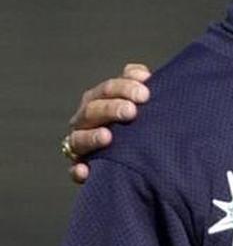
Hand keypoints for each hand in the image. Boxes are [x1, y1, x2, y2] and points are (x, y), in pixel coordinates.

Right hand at [63, 62, 150, 182]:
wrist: (141, 162)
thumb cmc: (142, 126)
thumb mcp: (143, 105)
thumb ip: (141, 87)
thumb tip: (143, 74)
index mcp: (101, 101)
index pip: (108, 89)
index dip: (124, 87)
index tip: (145, 91)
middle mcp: (87, 120)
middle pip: (92, 109)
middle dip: (111, 108)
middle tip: (132, 111)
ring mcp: (81, 145)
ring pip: (78, 138)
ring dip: (91, 137)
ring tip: (107, 136)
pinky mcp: (81, 169)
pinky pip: (74, 171)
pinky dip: (78, 170)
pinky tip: (86, 171)